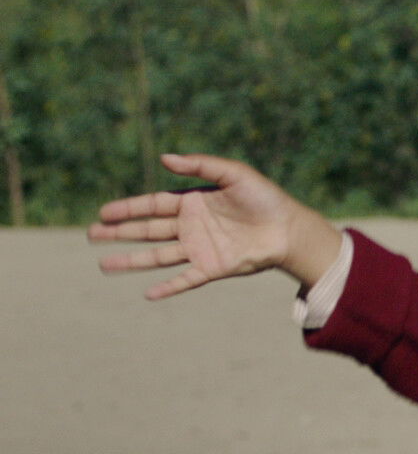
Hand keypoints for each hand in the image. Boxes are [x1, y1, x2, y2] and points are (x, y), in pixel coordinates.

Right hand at [90, 153, 340, 299]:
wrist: (289, 228)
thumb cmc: (264, 198)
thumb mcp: (233, 173)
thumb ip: (200, 165)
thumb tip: (165, 159)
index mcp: (193, 203)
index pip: (152, 205)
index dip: (128, 208)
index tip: (103, 212)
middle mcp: (192, 227)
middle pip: (148, 231)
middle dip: (119, 233)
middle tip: (91, 234)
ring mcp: (200, 249)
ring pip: (158, 256)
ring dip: (132, 260)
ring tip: (104, 264)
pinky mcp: (214, 268)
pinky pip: (186, 279)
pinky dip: (168, 287)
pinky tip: (148, 294)